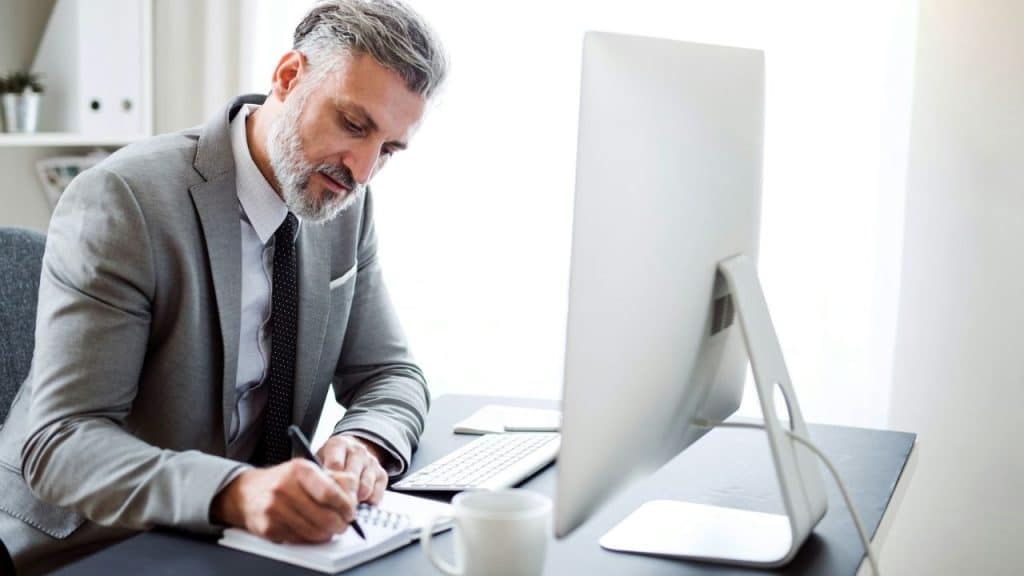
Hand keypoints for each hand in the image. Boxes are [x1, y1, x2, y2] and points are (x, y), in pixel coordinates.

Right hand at [211, 460, 357, 542]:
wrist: (247, 493)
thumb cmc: (283, 481)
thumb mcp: (308, 470)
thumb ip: (335, 478)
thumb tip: (354, 495)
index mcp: (299, 470)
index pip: (330, 493)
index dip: (346, 506)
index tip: (351, 511)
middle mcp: (285, 488)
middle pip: (324, 517)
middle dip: (340, 524)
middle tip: (343, 524)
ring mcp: (275, 509)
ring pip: (314, 532)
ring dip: (327, 534)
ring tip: (330, 528)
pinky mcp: (269, 528)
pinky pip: (299, 539)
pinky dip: (310, 538)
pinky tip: (311, 530)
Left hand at [317, 435, 387, 504]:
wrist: (352, 451)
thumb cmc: (330, 460)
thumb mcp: (318, 459)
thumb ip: (316, 473)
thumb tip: (311, 491)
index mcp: (339, 444)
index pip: (335, 465)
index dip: (328, 485)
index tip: (321, 499)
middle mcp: (358, 450)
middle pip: (351, 478)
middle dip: (341, 497)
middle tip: (332, 511)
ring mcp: (371, 462)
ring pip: (364, 488)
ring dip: (354, 501)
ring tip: (344, 509)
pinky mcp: (382, 474)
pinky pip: (376, 495)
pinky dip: (366, 504)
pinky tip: (357, 504)